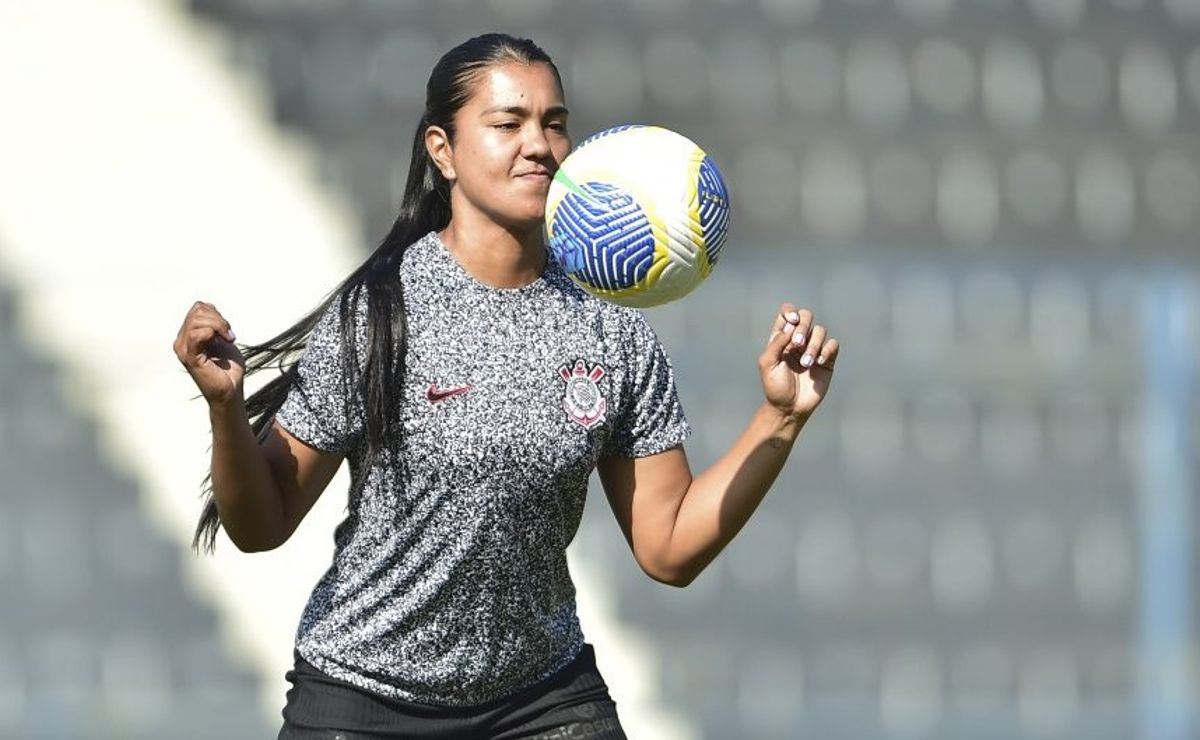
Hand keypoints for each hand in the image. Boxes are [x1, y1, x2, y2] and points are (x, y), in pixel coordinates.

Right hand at [173, 301, 244, 405]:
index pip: (198, 308)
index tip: (227, 330)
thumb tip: (209, 309)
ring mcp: (184, 349)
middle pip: (197, 311)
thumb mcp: (222, 339)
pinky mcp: (190, 358)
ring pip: (196, 320)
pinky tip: (222, 341)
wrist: (231, 390)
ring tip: (228, 338)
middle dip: (219, 318)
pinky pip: (196, 335)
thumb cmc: (228, 369)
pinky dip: (213, 332)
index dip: (216, 313)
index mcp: (188, 335)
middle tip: (229, 335)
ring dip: (219, 325)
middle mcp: (182, 341)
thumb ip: (214, 323)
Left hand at [758, 304, 838, 418]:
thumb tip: (791, 327)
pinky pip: (832, 344)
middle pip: (806, 316)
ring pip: (820, 330)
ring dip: (813, 345)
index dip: (791, 312)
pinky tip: (819, 363)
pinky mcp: (827, 360)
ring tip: (806, 364)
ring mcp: (813, 349)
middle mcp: (798, 340)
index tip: (791, 322)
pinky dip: (827, 350)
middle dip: (803, 327)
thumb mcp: (767, 364)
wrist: (790, 408)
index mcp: (781, 338)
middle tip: (797, 344)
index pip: (787, 313)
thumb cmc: (775, 387)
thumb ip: (776, 343)